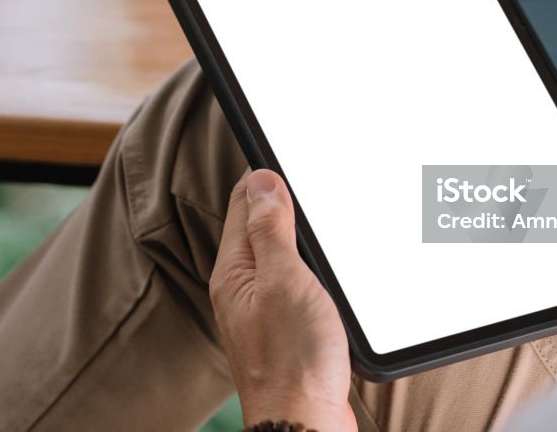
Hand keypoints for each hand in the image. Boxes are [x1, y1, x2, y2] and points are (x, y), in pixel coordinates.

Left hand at [210, 169, 355, 430]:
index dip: (265, 175)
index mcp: (234, 270)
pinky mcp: (287, 326)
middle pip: (258, 225)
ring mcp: (264, 307)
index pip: (244, 202)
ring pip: (277, 251)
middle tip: (300, 172)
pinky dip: (304, 260)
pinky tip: (321, 261)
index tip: (285, 152)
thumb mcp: (284, 281)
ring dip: (292, 228)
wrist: (305, 423)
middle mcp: (244, 286)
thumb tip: (263, 181)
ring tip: (308, 205)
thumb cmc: (293, 361)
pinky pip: (292, 278)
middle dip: (278, 197)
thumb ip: (272, 230)